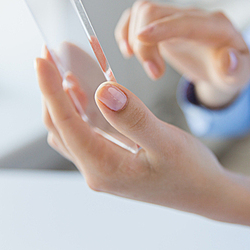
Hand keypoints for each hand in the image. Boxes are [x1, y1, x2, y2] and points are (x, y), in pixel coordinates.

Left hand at [36, 52, 225, 215]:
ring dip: (62, 99)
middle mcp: (96, 170)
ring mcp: (102, 167)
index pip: (66, 122)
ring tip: (63, 68)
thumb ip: (134, 117)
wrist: (206, 194)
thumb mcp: (166, 141)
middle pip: (59, 126)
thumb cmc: (191, 171)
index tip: (42, 58)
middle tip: (49, 55)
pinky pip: (85, 132)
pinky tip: (87, 91)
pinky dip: (80, 109)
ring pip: (70, 129)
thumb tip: (102, 91)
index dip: (51, 88)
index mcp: (104, 168)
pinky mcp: (111, 161)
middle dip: (51, 89)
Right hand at [115, 0, 249, 107]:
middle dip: (144, 42)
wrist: (226, 68)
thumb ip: (235, 69)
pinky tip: (128, 52)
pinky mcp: (162, 24)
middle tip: (155, 74)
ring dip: (134, 40)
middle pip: (155, 11)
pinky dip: (125, 32)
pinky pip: (135, 17)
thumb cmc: (233, 71)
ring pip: (142, 11)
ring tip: (150, 68)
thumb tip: (226, 58)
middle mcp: (193, 15)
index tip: (140, 39)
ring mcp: (175, 17)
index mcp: (215, 25)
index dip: (161, 27)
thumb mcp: (240, 76)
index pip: (184, 21)